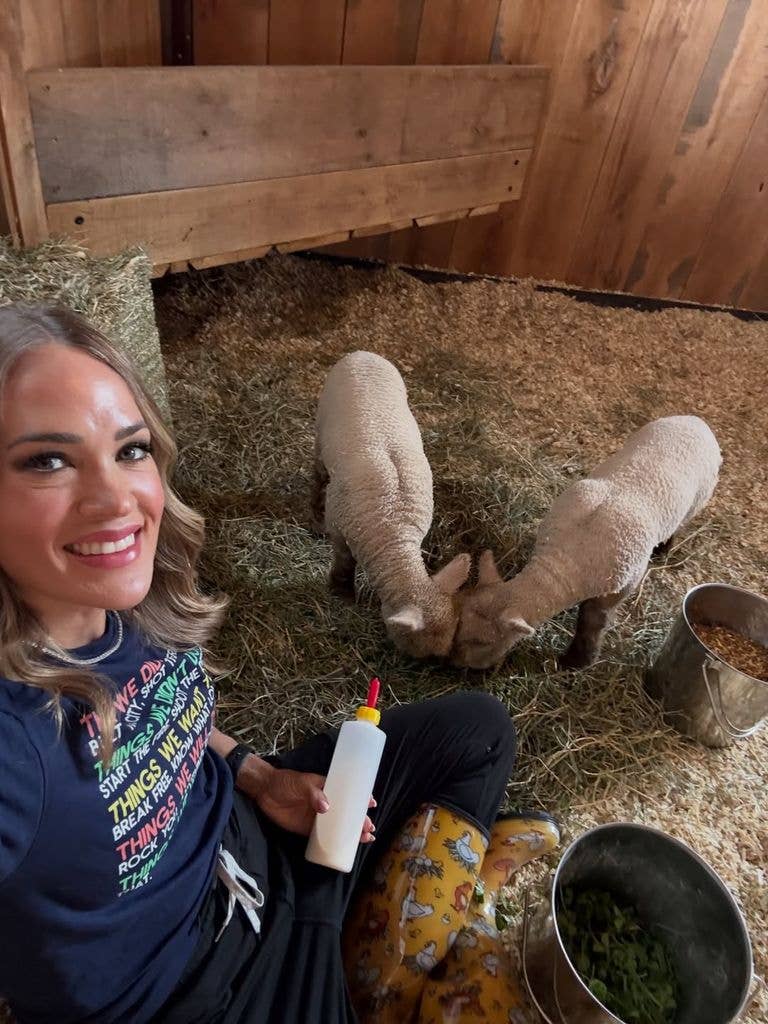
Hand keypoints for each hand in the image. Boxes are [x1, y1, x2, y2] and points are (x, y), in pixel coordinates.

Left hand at [239, 759, 375, 839]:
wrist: (265, 791)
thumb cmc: (286, 782)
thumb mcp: (302, 782)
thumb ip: (314, 793)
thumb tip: (326, 807)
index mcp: (328, 788)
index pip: (348, 793)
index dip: (361, 798)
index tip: (371, 803)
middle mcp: (326, 803)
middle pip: (347, 813)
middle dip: (360, 820)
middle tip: (369, 828)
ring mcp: (318, 818)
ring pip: (339, 827)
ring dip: (353, 833)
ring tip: (366, 839)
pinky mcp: (307, 829)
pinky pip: (324, 838)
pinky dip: (335, 843)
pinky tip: (345, 848)